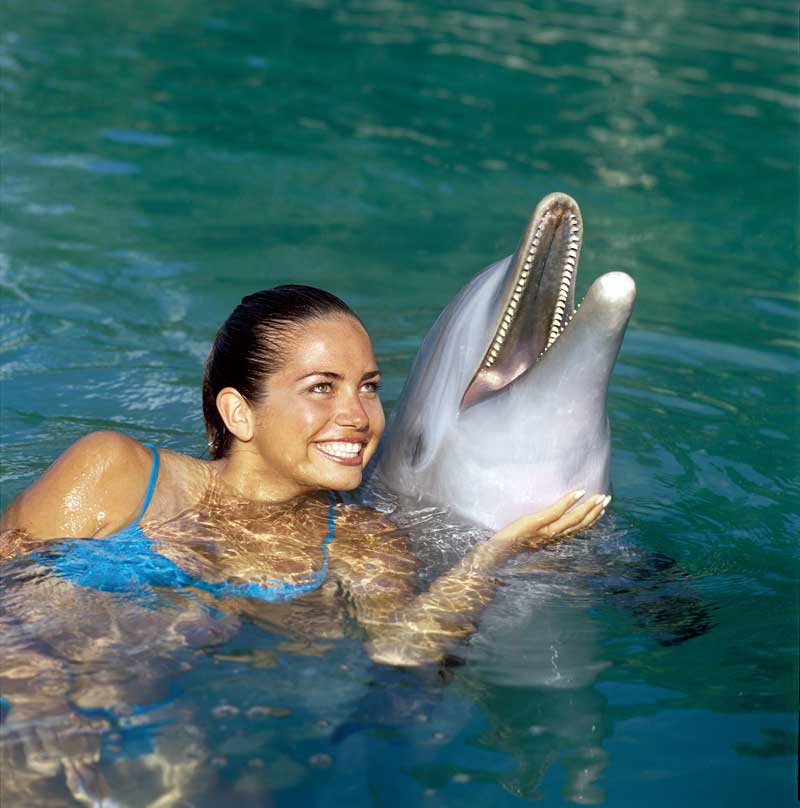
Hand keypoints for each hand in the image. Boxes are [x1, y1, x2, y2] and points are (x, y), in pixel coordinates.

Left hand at [491, 491, 609, 554]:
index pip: (577, 529)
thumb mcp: (530, 538)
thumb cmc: (509, 545)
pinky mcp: (536, 522)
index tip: (602, 510)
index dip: (591, 520)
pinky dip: (569, 501)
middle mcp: (553, 536)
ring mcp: (546, 530)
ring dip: (589, 506)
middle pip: (580, 524)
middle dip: (595, 511)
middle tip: (607, 499)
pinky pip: (556, 511)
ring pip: (573, 519)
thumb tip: (545, 522)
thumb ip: (540, 532)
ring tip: (600, 496)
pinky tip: (579, 492)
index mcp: (553, 539)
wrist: (495, 552)